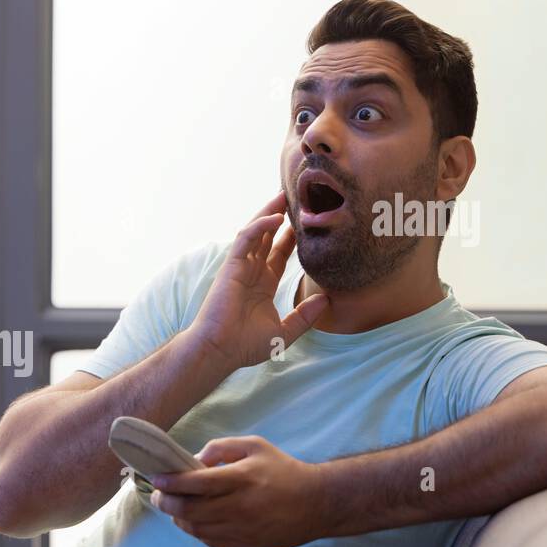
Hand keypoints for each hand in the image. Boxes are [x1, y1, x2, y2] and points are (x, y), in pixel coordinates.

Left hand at [147, 435, 328, 546]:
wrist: (317, 504)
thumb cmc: (282, 470)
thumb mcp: (254, 446)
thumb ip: (220, 448)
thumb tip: (193, 461)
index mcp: (241, 479)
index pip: (195, 483)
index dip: (170, 482)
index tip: (157, 479)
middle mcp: (240, 507)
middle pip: (189, 510)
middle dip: (165, 502)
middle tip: (158, 495)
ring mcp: (242, 531)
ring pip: (196, 529)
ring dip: (179, 518)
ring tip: (175, 506)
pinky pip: (210, 542)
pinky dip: (197, 531)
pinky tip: (196, 520)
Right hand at [192, 192, 329, 369]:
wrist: (220, 351)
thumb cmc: (245, 346)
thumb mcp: (284, 332)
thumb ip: (305, 316)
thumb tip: (326, 301)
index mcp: (263, 285)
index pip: (279, 254)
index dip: (293, 238)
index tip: (309, 224)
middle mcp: (251, 272)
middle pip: (267, 236)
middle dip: (281, 217)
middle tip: (297, 199)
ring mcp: (240, 267)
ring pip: (255, 231)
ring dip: (269, 213)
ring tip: (284, 195)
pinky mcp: (231, 266)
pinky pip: (245, 239)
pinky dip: (259, 226)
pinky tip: (276, 217)